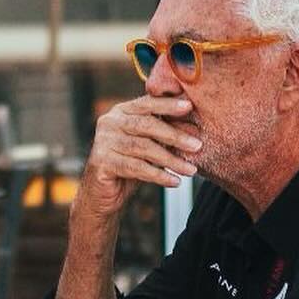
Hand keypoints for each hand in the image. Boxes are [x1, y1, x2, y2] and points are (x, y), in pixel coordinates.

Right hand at [77, 94, 201, 219]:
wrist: (103, 194)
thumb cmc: (130, 165)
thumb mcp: (149, 145)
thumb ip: (164, 133)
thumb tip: (194, 127)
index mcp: (121, 111)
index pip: (146, 104)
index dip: (168, 105)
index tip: (189, 106)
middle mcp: (109, 122)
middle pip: (145, 124)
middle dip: (174, 135)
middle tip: (197, 145)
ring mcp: (103, 141)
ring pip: (143, 148)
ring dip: (171, 160)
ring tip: (191, 170)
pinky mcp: (101, 162)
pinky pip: (136, 168)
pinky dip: (158, 175)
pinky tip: (174, 181)